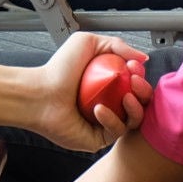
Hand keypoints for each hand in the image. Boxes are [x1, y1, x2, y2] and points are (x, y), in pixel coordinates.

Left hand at [31, 33, 152, 151]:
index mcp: (110, 83)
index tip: (134, 67)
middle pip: (140, 101)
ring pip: (134, 119)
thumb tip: (142, 58)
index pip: (136, 82)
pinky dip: (111, 119)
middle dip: (143, 91)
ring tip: (125, 96)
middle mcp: (110, 102)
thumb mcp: (87, 43)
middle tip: (134, 81)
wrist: (39, 92)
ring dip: (135, 107)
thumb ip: (117, 44)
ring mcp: (106, 121)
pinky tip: (99, 109)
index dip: (140, 75)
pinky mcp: (99, 137)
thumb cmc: (58, 70)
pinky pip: (115, 131)